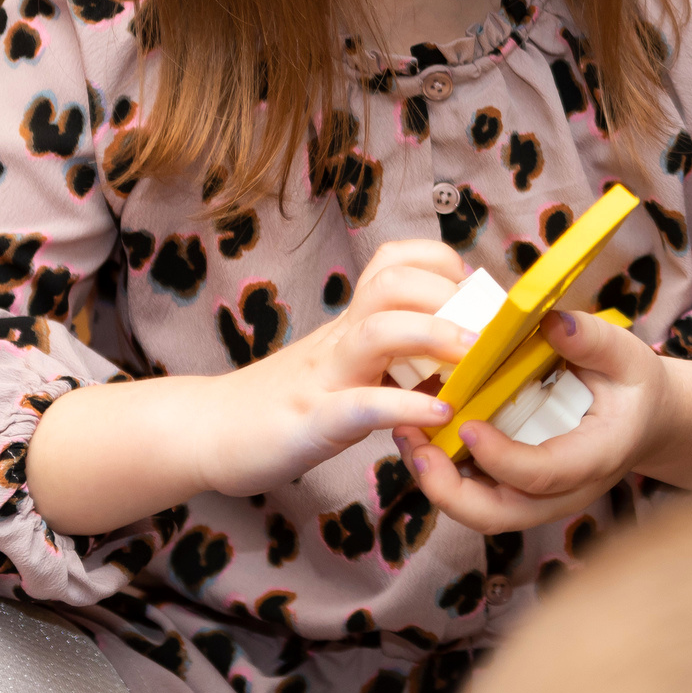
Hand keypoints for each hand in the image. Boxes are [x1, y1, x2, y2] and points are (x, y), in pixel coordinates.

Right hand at [192, 239, 471, 496]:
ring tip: (471, 354)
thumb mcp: (347, 364)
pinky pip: (360, 407)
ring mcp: (324, 377)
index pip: (395, 261)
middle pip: (392, 282)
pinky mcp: (311, 422)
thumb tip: (463, 341)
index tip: (474, 292)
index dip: (441, 264)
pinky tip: (439, 413)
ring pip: (377, 331)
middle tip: (485, 327)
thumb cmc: (290, 399)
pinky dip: (404, 406)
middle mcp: (340, 339)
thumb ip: (394, 350)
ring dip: (432, 334)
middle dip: (447, 293)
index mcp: (353, 322)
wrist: (206, 431)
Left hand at [392, 309, 675, 531]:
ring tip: (406, 435)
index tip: (466, 422)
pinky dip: (442, 472)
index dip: (499, 456)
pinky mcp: (517, 490)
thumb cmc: (635, 387)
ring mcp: (538, 498)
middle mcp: (563, 492)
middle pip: (498, 515)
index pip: (541, 474)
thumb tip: (550, 322)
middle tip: (414, 442)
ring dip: (435, 481)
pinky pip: (473, 494)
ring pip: (477, 512)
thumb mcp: (628, 356)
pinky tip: (421, 433)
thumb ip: (592, 340)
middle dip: (447, 488)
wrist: (646, 420)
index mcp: (595, 458)